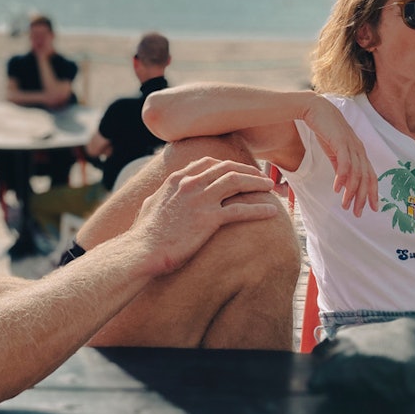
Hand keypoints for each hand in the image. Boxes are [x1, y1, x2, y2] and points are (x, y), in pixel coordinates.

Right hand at [128, 157, 277, 275]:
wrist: (142, 250)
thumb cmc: (144, 234)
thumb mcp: (151, 205)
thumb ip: (162, 195)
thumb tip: (161, 195)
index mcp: (177, 179)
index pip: (208, 163)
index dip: (227, 165)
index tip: (238, 170)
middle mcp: (190, 184)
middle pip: (226, 168)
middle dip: (247, 170)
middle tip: (261, 177)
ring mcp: (201, 199)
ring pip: (236, 181)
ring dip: (256, 182)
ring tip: (270, 187)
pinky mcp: (209, 219)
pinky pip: (241, 210)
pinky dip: (259, 209)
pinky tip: (271, 212)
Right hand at [302, 96, 378, 215]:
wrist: (315, 108)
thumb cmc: (324, 128)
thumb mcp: (334, 149)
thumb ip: (339, 164)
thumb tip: (343, 182)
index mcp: (359, 152)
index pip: (370, 175)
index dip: (372, 192)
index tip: (371, 208)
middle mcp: (359, 149)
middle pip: (366, 177)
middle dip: (363, 197)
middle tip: (358, 213)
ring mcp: (351, 145)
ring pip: (357, 173)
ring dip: (352, 192)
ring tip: (346, 205)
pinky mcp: (340, 141)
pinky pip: (344, 163)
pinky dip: (342, 177)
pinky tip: (337, 189)